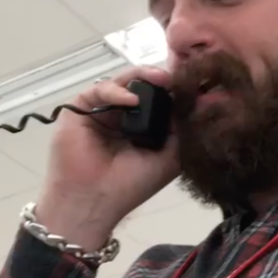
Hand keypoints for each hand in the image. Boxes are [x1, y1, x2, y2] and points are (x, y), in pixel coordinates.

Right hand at [38, 67, 180, 248]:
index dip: (172, 89)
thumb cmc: (131, 185)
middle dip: (159, 78)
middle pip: (140, 85)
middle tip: (175, 76)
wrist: (95, 200)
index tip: (191, 83)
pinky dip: (116, 91)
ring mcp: (101, 110)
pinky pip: (100, 90)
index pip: (158, 98)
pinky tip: (132, 100)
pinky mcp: (80, 108)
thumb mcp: (169, 158)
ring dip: (142, 77)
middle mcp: (121, 115)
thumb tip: (196, 103)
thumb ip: (181, 131)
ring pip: (122, 81)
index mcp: (141, 126)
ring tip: (161, 80)